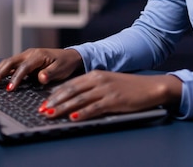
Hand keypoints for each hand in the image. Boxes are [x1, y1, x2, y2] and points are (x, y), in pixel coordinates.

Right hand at [0, 48, 84, 90]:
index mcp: (38, 55)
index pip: (24, 67)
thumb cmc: (65, 63)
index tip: (10, 88)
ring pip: (8, 62)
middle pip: (11, 62)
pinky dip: (1, 70)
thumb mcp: (61, 69)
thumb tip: (41, 77)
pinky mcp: (24, 61)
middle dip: (0, 73)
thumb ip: (51, 73)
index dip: (16, 78)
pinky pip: (10, 65)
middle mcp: (29, 54)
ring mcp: (25, 56)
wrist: (69, 57)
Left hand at [38, 70, 181, 120]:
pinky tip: (73, 118)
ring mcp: (105, 90)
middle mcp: (98, 80)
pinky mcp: (113, 100)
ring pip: (79, 99)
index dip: (55, 94)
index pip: (70, 84)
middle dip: (55, 101)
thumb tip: (74, 100)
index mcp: (95, 74)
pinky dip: (81, 113)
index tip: (44, 103)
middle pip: (71, 91)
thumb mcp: (108, 83)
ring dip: (63, 108)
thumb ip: (92, 88)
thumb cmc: (129, 87)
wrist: (149, 86)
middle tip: (42, 110)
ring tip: (51, 115)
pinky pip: (94, 108)